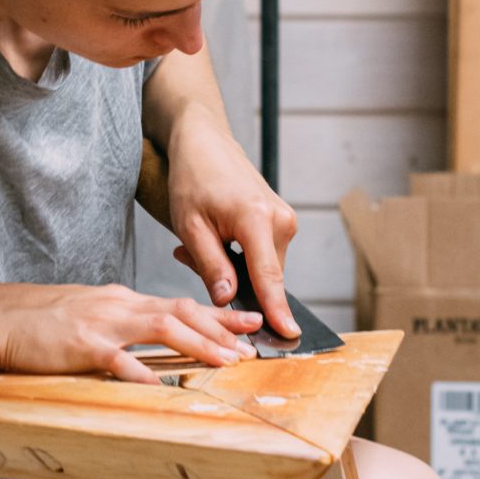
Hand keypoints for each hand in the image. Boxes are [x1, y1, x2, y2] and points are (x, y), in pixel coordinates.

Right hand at [0, 283, 260, 385]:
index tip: (248, 322)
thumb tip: (154, 331)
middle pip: (181, 312)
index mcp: (124, 301)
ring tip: (226, 362)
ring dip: (199, 345)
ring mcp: (103, 324)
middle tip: (251, 346)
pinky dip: (144, 374)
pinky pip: (119, 360)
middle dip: (221, 329)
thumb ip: (124, 322)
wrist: (1, 318)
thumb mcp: (92, 312)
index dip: (218, 315)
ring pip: (163, 328)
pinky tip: (164, 387)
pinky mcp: (83, 345)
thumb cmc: (43, 321)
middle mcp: (120, 306)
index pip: (180, 304)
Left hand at [165, 107, 298, 337]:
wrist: (206, 143)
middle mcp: (280, 220)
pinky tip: (217, 238)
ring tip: (201, 242)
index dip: (276, 310)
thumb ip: (211, 266)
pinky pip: (263, 255)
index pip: (269, 277)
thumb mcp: (190, 226)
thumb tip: (229, 300)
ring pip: (261, 268)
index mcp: (256, 219)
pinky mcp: (283, 222)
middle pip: (261, 277)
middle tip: (190, 255)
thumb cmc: (193, 179)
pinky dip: (239, 256)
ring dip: (232, 267)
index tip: (289, 335)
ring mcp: (285, 220)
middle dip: (229, 280)